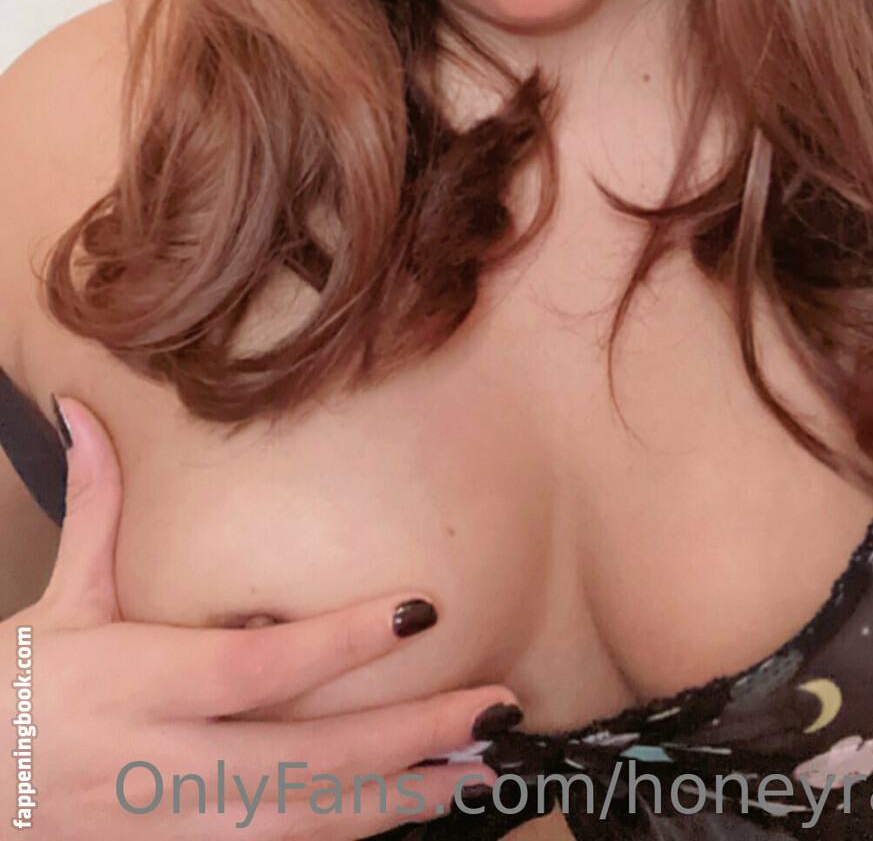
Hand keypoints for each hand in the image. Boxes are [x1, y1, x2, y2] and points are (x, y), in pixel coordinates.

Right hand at [4, 397, 511, 836]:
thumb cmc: (16, 692)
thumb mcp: (58, 601)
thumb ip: (95, 507)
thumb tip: (82, 410)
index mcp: (133, 684)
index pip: (250, 668)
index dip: (337, 646)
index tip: (418, 611)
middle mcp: (159, 764)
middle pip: (300, 763)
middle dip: (406, 739)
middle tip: (490, 709)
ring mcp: (172, 830)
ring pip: (302, 826)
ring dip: (397, 798)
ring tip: (474, 765)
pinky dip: (344, 835)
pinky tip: (405, 809)